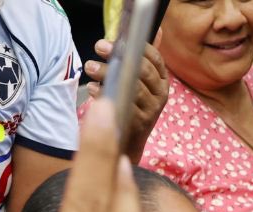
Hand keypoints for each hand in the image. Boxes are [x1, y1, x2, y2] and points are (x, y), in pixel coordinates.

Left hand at [85, 38, 169, 158]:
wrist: (128, 140)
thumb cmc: (132, 104)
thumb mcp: (142, 81)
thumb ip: (146, 57)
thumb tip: (158, 30)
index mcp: (162, 82)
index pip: (156, 59)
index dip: (137, 47)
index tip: (116, 41)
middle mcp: (160, 95)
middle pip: (143, 70)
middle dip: (120, 56)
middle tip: (99, 47)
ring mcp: (151, 110)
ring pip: (131, 86)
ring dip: (108, 74)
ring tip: (90, 66)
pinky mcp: (138, 124)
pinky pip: (121, 104)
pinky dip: (104, 95)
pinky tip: (92, 88)